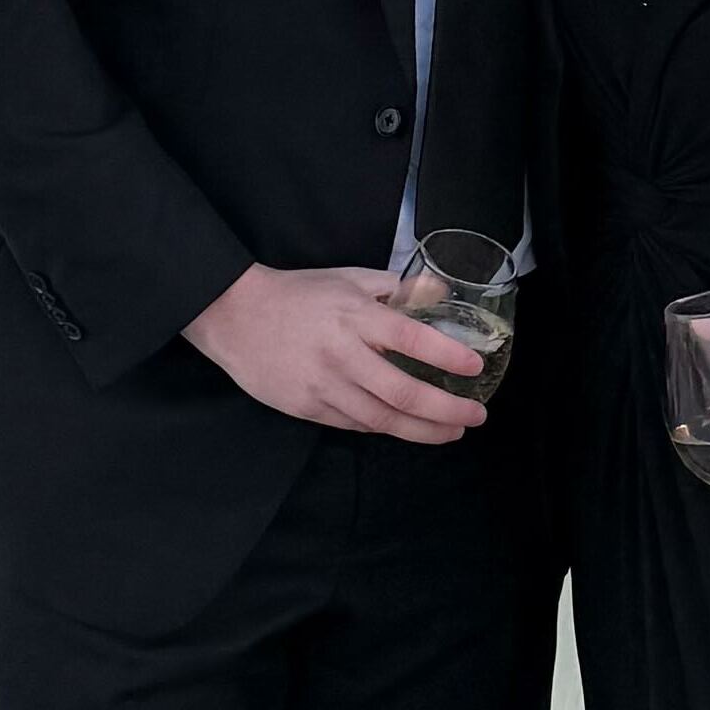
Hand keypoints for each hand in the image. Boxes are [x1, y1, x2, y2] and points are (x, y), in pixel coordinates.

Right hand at [186, 261, 488, 442]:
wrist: (235, 316)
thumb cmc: (297, 294)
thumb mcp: (348, 277)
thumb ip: (395, 286)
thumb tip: (440, 291)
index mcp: (355, 316)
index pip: (411, 338)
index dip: (447, 356)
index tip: (474, 367)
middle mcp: (342, 354)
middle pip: (402, 392)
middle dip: (446, 410)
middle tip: (474, 417)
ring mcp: (323, 385)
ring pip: (381, 419)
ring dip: (422, 430)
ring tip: (451, 432)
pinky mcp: (307, 407)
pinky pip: (355, 425)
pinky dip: (385, 428)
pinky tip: (405, 427)